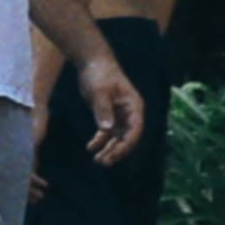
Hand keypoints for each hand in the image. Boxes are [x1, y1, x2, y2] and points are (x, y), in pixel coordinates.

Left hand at [71, 47, 143, 164]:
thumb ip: (103, 109)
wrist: (92, 62)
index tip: (114, 155)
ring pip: (117, 137)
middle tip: (103, 162)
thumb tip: (107, 129)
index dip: (126, 145)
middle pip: (127, 137)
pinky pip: (107, 131)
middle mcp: (130, 112)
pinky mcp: (109, 114)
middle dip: (116, 151)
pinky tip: (90, 148)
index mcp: (134, 106)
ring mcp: (120, 114)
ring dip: (109, 148)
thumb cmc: (99, 74)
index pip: (135, 130)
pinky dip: (100, 140)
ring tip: (98, 160)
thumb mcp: (99, 91)